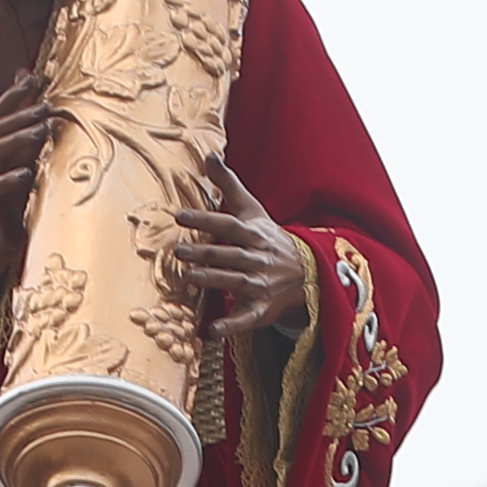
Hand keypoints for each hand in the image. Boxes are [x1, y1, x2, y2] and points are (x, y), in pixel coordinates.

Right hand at [0, 76, 57, 302]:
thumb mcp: (24, 156)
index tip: (32, 80)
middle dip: (19, 117)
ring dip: (16, 141)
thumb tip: (29, 76)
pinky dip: (7, 179)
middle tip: (46, 108)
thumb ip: (25, 121)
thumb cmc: (14, 195)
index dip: (11, 96)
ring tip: (41, 133)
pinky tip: (27, 172)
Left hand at [163, 177, 312, 337]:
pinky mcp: (262, 309)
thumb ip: (229, 185)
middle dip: (204, 252)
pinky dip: (231, 325)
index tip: (179, 215)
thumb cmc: (269, 238)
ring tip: (189, 277)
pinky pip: (246, 318)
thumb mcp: (253, 210)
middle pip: (228, 254)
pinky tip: (212, 331)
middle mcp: (258, 258)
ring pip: (235, 282)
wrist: (308, 273)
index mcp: (254, 234)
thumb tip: (209, 155)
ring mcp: (261, 284)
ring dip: (213, 280)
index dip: (205, 220)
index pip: (227, 224)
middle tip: (178, 250)